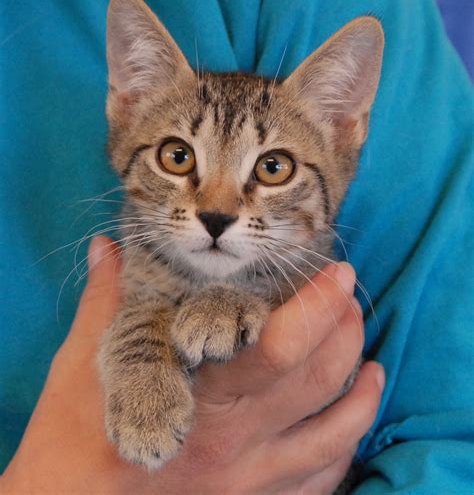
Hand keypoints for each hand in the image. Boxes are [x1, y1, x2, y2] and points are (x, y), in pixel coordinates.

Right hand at [0, 236, 383, 493]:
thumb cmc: (72, 438)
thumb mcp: (84, 364)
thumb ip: (107, 298)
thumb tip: (107, 246)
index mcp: (196, 396)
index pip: (278, 345)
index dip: (317, 304)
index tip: (336, 272)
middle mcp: (234, 441)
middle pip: (318, 377)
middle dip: (344, 326)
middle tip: (347, 292)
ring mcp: (253, 480)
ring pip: (336, 426)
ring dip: (360, 377)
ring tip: (363, 340)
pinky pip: (327, 470)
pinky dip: (350, 431)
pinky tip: (356, 404)